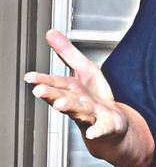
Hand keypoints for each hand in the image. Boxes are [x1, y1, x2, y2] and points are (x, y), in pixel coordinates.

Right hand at [25, 29, 153, 166]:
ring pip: (80, 111)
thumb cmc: (96, 97)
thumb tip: (50, 33)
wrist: (114, 124)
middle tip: (39, 90)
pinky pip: (103, 128)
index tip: (30, 78)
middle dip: (52, 94)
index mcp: (73, 90)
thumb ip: (68, 53)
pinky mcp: (109, 125)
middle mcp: (80, 103)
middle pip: (65, 97)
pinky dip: (98, 130)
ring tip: (60, 104)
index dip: (43, 80)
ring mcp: (94, 115)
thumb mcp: (85, 70)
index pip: (57, 83)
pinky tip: (93, 132)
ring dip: (70, 107)